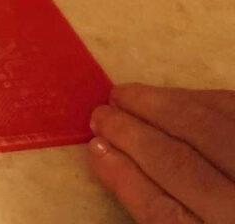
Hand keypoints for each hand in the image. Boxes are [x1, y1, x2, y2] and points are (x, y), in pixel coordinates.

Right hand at [88, 83, 234, 222]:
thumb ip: (156, 207)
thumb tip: (106, 155)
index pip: (159, 210)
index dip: (122, 176)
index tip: (94, 147)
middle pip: (179, 164)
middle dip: (131, 133)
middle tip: (101, 113)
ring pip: (209, 129)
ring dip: (161, 105)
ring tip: (127, 94)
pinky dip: (202, 99)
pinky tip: (176, 96)